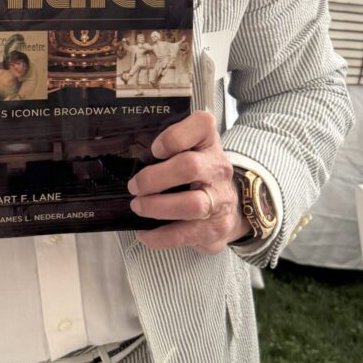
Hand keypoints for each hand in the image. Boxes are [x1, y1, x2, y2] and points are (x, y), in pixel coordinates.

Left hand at [127, 111, 250, 253]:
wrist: (232, 205)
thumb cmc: (199, 173)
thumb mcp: (190, 150)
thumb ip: (168, 147)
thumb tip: (130, 156)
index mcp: (208, 143)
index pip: (202, 125)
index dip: (175, 136)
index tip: (155, 149)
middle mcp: (218, 169)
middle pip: (189, 167)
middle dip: (154, 178)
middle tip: (134, 186)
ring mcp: (219, 200)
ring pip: (192, 205)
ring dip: (157, 207)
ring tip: (138, 207)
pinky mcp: (215, 229)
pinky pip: (185, 235)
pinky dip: (159, 236)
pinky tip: (144, 233)